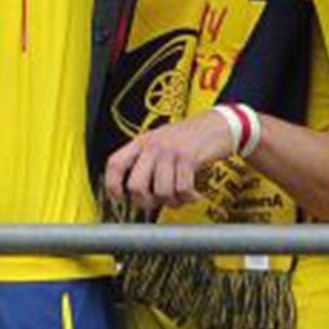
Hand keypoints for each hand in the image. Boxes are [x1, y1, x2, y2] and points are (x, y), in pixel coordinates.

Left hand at [103, 110, 235, 210]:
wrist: (217, 125)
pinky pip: (182, 189)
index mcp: (141, 142)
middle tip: (156, 203)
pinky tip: (193, 194)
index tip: (118, 198)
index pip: (115, 163)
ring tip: (180, 197)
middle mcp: (152, 146)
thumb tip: (137, 195)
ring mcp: (170, 151)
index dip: (112, 184)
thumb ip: (147, 164)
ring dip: (172, 201)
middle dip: (145, 202)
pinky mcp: (188, 158)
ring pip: (161, 191)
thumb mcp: (161, 144)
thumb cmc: (188, 138)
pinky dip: (188, 198)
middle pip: (136, 185)